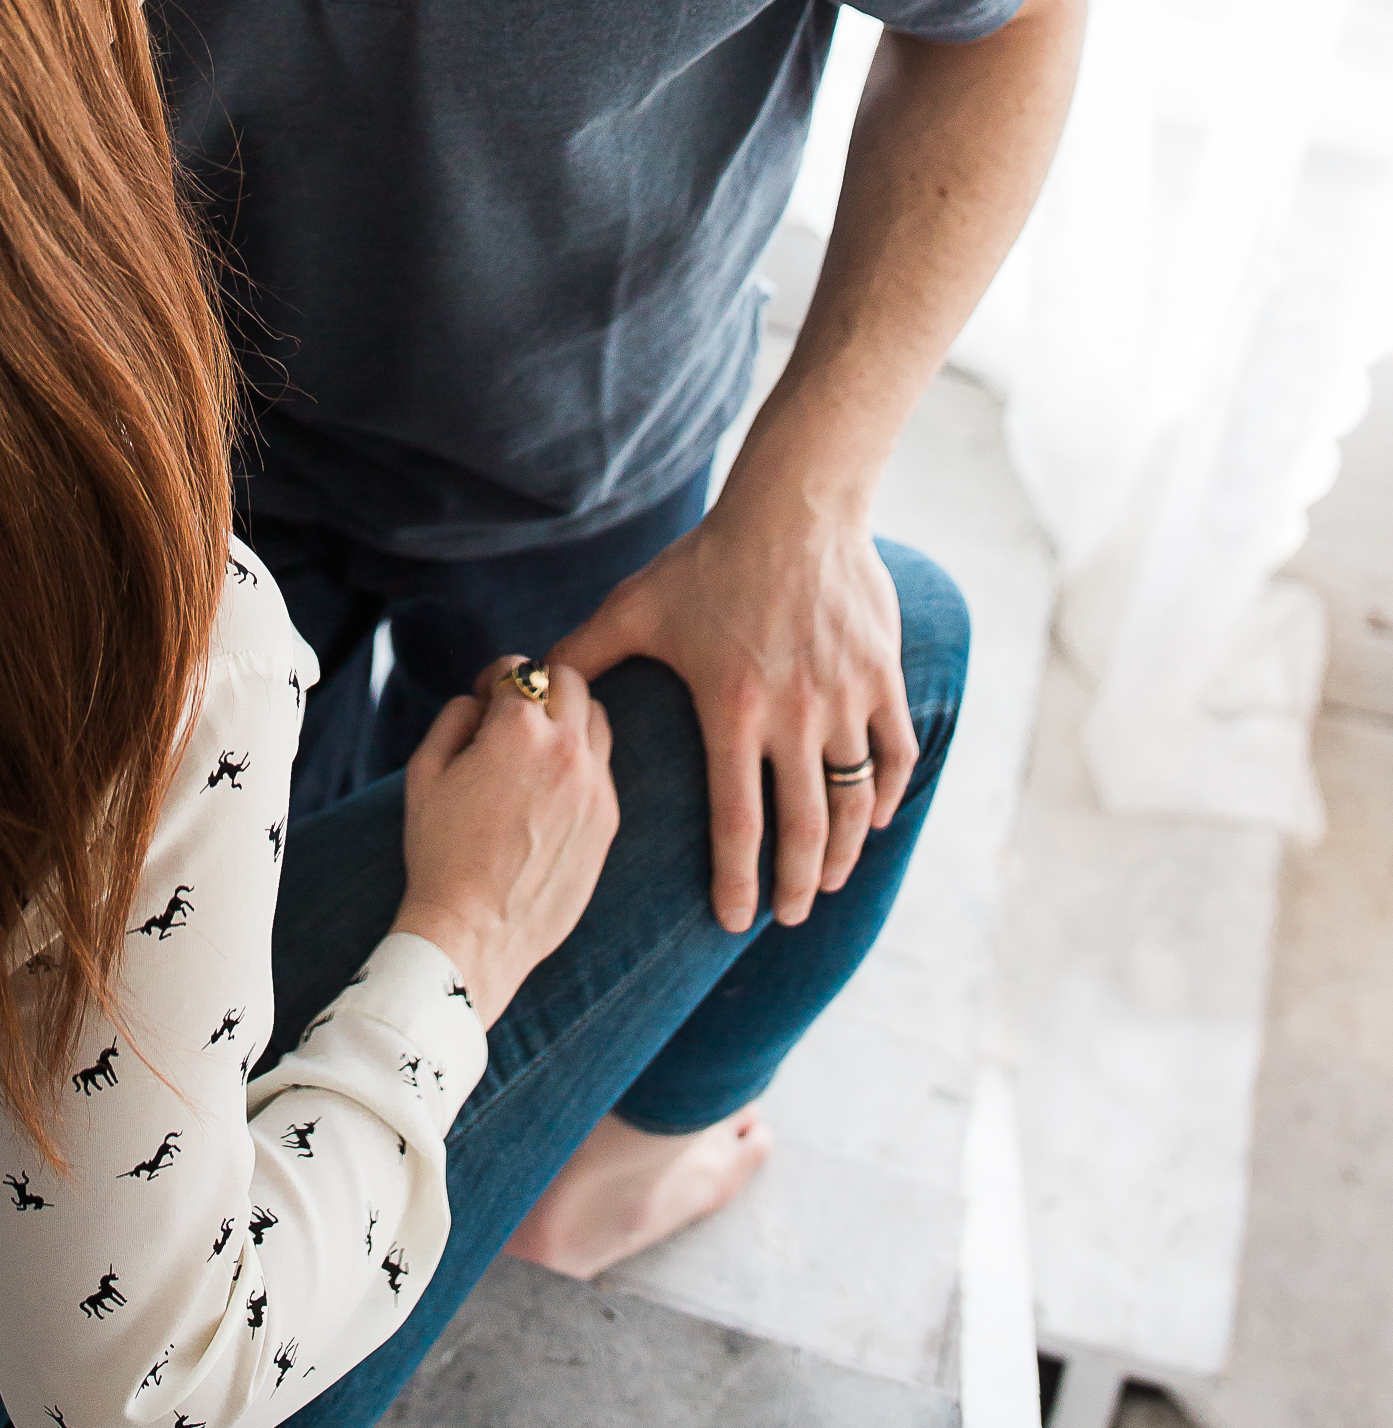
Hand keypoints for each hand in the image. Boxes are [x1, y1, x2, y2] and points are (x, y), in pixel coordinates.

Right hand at [393, 660, 617, 1026]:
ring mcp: (594, 786)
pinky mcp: (608, 821)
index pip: (518, 667)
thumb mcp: (424, 771)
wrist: (475, 933)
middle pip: (570, 680)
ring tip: (538, 751)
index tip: (483, 701)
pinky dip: (581, 764)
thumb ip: (455, 717)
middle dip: (539, 687)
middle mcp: (566, 748)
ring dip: (568, 720)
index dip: (493, 680)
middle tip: (514, 718)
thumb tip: (481, 700)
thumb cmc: (439, 852)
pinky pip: (603, 768)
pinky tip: (551, 793)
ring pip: (596, 719)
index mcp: (519, 729)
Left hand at [550, 487, 915, 934]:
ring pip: (853, 801)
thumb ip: (586, 651)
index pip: (737, 820)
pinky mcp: (880, 676)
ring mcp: (844, 697)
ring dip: (844, 850)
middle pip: (803, 829)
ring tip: (829, 880)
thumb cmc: (708, 559)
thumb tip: (532, 680)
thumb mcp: (637, 605)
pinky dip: (886, 794)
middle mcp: (794, 714)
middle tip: (786, 917)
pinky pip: (895, 754)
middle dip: (796, 886)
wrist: (792, 507)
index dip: (736, 880)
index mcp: (731, 708)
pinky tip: (870, 819)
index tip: (730, 921)